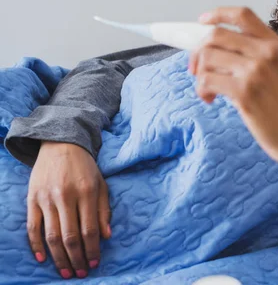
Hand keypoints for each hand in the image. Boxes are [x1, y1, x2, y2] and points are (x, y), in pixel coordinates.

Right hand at [27, 142, 110, 278]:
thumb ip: (104, 210)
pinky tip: (42, 258)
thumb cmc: (85, 168)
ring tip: (66, 271)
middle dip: (76, 258)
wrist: (61, 145)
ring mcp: (47, 198)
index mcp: (87, 192)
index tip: (95, 263)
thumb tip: (106, 236)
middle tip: (80, 273)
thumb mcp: (101, 184)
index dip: (92, 249)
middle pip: (70, 236)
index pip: (89, 229)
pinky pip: (33, 227)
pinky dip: (36, 245)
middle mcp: (66, 196)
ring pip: (51, 236)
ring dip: (59, 257)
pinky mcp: (32, 199)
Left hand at [189, 7, 277, 164]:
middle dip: (198, 51)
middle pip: (216, 35)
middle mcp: (267, 52)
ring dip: (199, 74)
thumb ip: (258, 55)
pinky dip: (201, 89)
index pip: (243, 15)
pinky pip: (207, 79)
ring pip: (208, 57)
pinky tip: (209, 99)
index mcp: (277, 44)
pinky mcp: (245, 91)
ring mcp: (256, 71)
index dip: (218, 14)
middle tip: (195, 69)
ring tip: (207, 91)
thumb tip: (216, 49)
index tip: (202, 21)